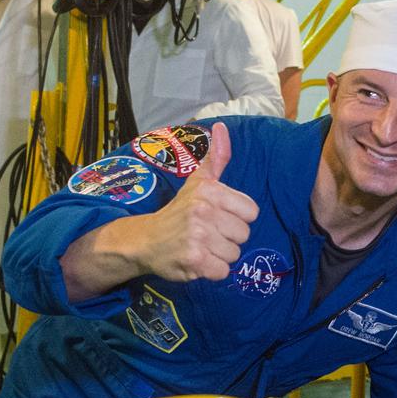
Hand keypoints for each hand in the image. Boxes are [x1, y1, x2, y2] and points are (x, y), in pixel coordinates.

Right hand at [139, 121, 258, 280]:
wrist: (145, 240)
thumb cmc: (179, 211)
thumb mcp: (198, 181)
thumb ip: (216, 158)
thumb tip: (222, 126)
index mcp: (210, 191)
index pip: (251, 212)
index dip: (236, 218)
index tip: (217, 217)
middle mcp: (204, 211)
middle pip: (244, 234)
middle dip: (228, 238)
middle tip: (206, 234)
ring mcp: (198, 237)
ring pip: (234, 254)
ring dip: (220, 255)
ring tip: (201, 246)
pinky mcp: (194, 261)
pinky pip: (223, 271)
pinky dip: (212, 270)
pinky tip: (197, 260)